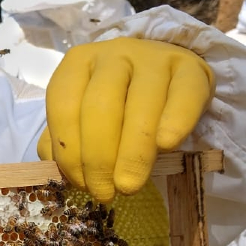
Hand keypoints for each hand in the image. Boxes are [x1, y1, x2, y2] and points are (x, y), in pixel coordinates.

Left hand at [38, 37, 213, 201]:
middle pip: (100, 106)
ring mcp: (153, 57)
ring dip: (133, 151)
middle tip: (105, 192)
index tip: (80, 183)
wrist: (170, 75)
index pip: (64, 105)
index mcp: (78, 63)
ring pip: (141, 104)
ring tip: (129, 185)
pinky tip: (166, 145)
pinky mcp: (191, 66)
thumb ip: (66, 138)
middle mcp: (113, 54)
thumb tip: (54, 168)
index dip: (69, 149)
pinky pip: (184, 94)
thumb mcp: (85, 115)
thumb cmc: (120, 101)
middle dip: (98, 157)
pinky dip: (175, 121)